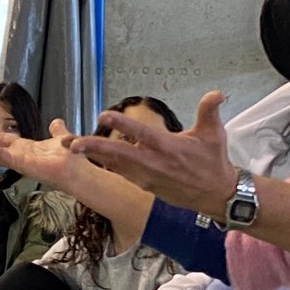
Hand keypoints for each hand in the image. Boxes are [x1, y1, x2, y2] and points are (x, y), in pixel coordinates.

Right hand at [0, 119, 86, 188]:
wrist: (77, 169)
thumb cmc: (71, 158)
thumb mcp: (61, 138)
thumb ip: (57, 130)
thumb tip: (56, 122)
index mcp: (26, 150)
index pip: (4, 143)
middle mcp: (20, 157)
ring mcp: (18, 161)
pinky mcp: (19, 164)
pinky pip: (0, 155)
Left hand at [68, 92, 239, 216]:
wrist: (216, 195)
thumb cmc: (213, 162)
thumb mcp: (214, 134)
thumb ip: (210, 111)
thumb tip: (217, 94)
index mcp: (169, 148)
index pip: (142, 134)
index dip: (122, 125)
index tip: (104, 116)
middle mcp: (154, 163)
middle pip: (119, 154)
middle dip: (94, 147)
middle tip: (72, 143)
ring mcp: (147, 176)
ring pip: (115, 164)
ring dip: (94, 155)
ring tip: (72, 146)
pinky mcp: (145, 184)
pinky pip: (121, 172)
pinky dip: (105, 163)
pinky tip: (90, 156)